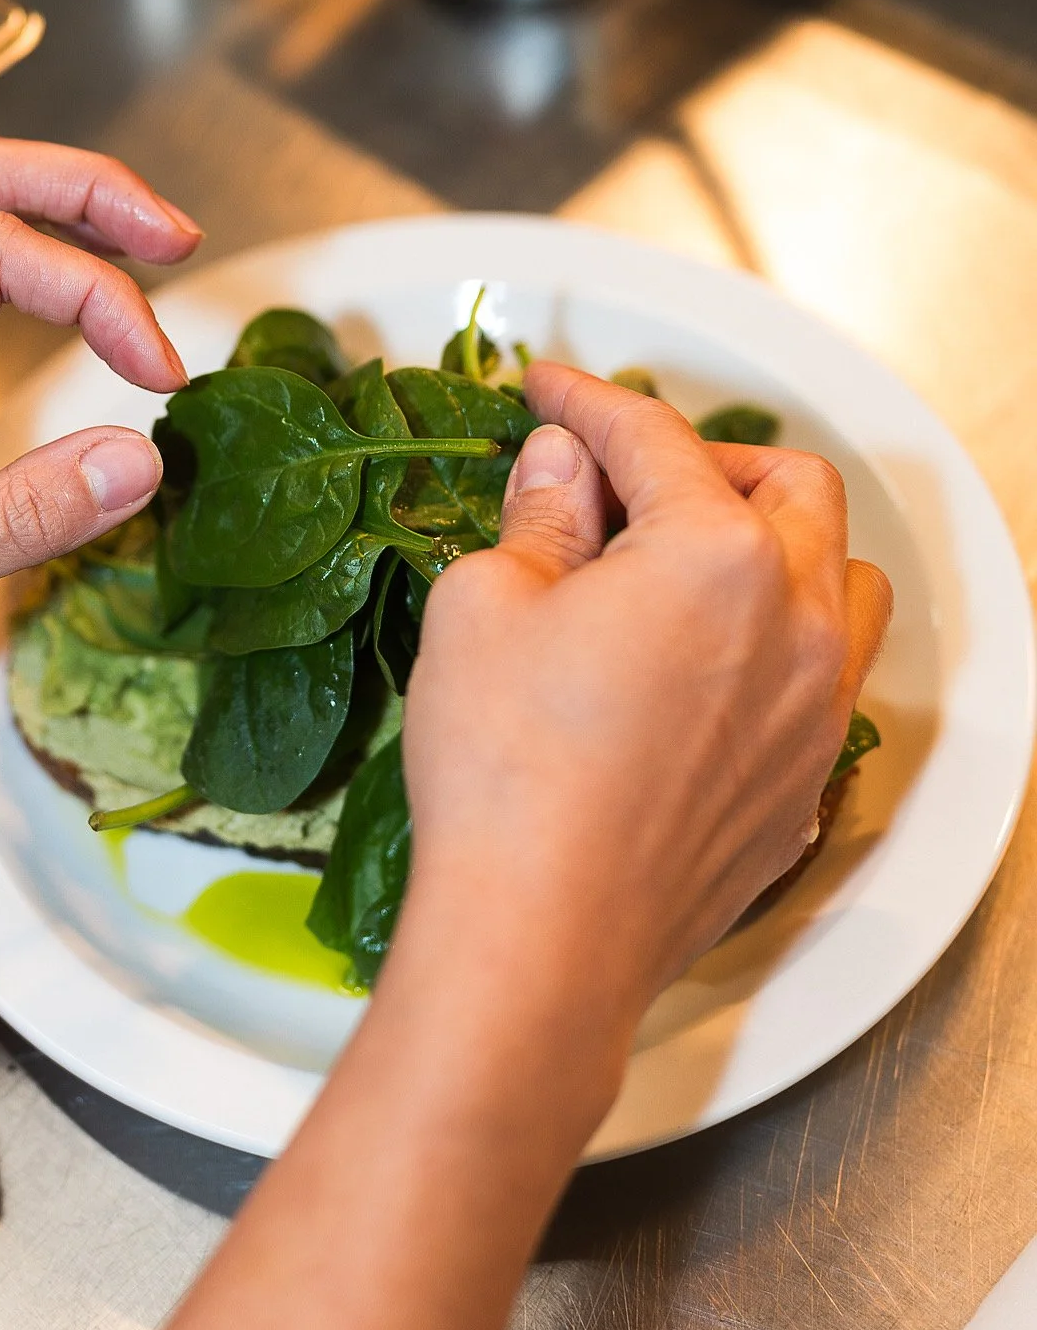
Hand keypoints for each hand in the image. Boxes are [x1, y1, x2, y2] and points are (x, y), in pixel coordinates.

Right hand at [395, 364, 893, 1099]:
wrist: (542, 937)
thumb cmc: (505, 771)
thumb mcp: (485, 608)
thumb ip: (539, 518)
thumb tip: (561, 469)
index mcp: (717, 552)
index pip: (653, 438)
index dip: (586, 401)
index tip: (544, 392)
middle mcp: (798, 619)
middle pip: (791, 486)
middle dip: (710, 456)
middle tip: (624, 471)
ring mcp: (816, 709)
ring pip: (844, 582)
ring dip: (779, 544)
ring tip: (694, 559)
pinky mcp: (804, 786)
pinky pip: (827, 680)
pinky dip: (779, 641)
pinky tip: (705, 663)